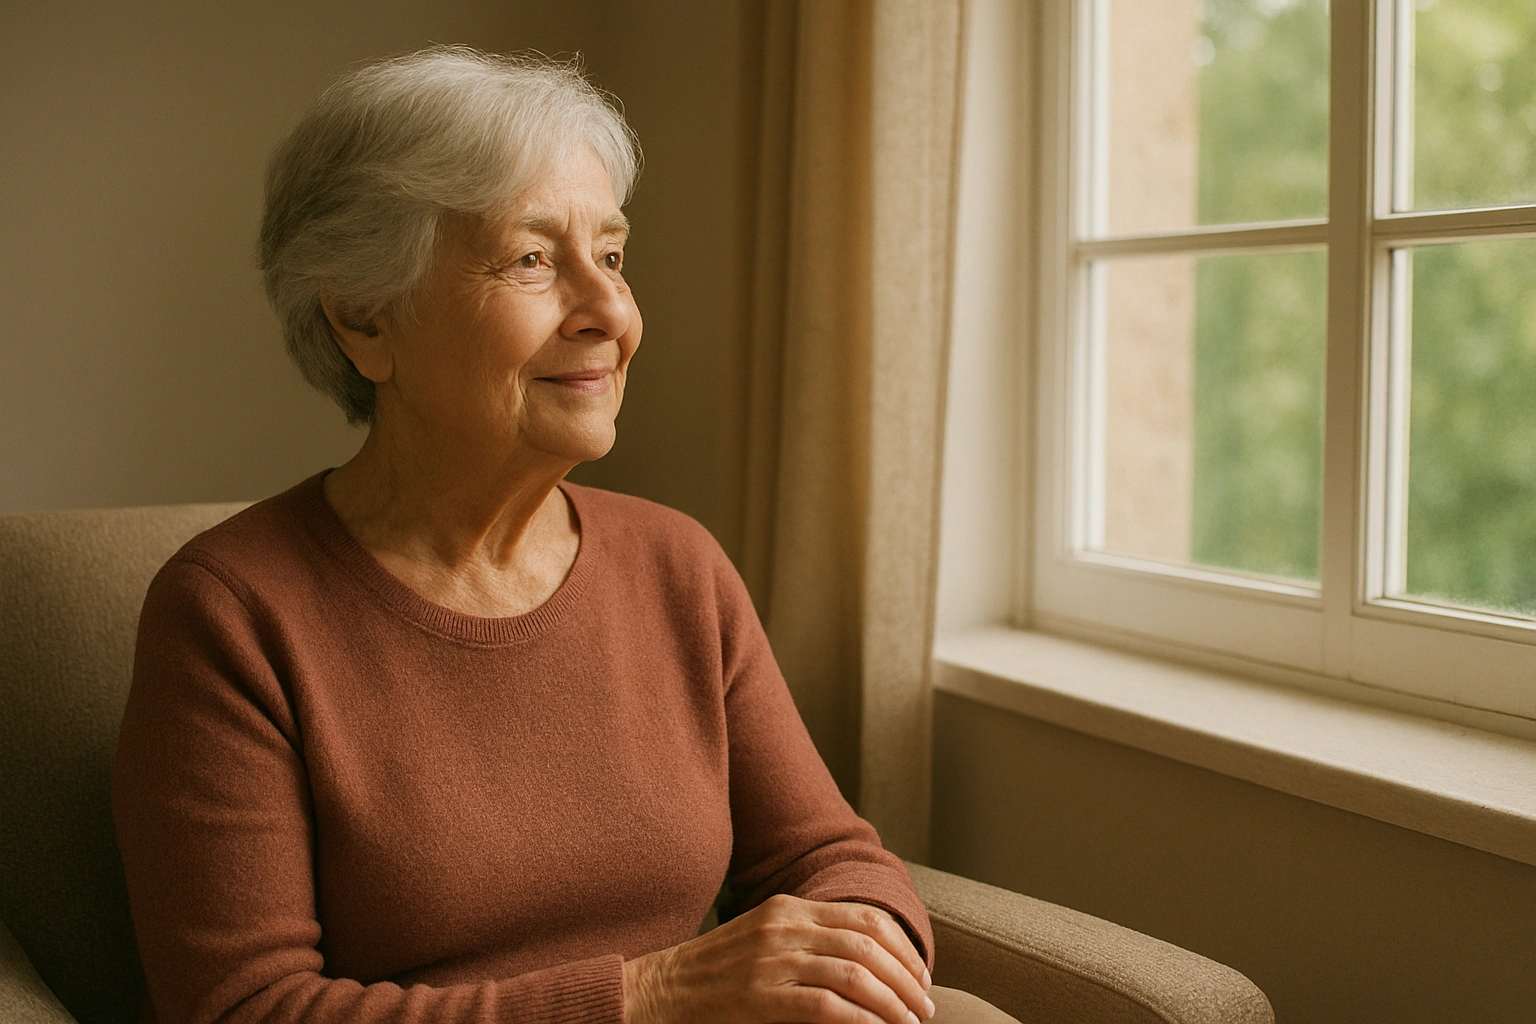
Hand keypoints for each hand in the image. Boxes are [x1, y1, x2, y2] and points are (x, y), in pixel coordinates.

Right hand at [623, 894, 933, 1023]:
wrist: (660, 991)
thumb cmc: (716, 972)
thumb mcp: (763, 938)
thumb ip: (808, 939)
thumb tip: (866, 961)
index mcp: (788, 908)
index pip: (864, 918)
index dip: (902, 949)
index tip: (920, 977)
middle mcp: (783, 927)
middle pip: (867, 945)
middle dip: (906, 979)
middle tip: (925, 1008)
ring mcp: (770, 961)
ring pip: (854, 974)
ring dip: (892, 1003)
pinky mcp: (759, 998)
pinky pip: (825, 1007)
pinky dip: (861, 1021)